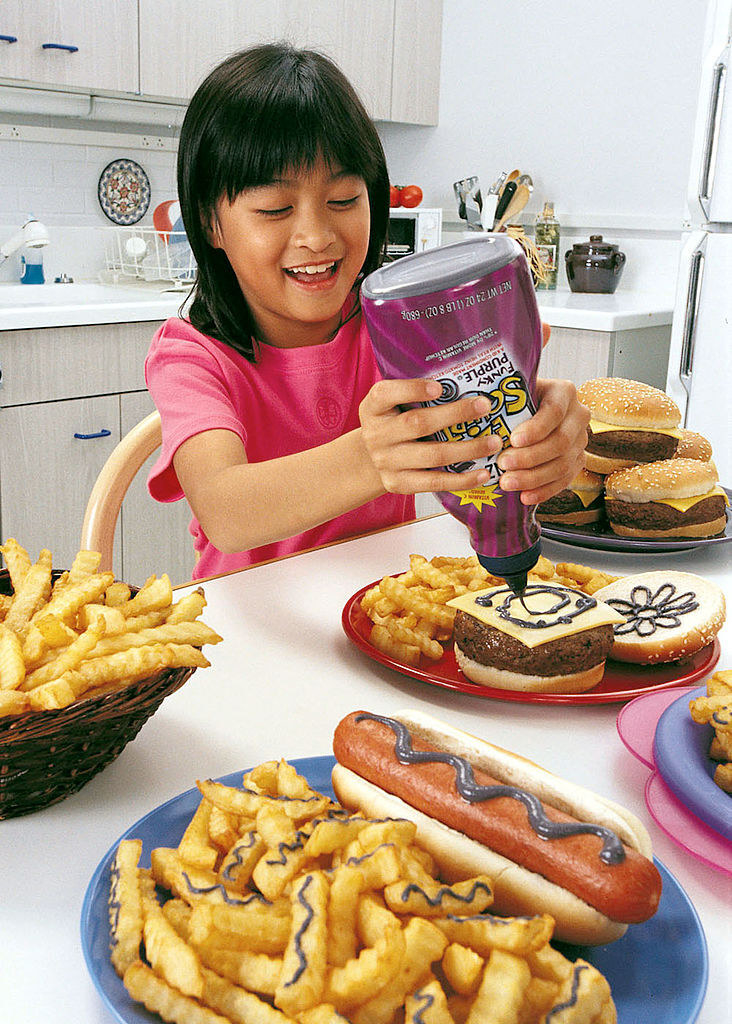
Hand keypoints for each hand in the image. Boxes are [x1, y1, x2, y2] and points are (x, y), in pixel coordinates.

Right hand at [359, 378, 502, 493]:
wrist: (370, 461)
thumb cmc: (393, 424)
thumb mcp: (391, 405)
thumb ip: (414, 393)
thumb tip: (463, 377)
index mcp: (373, 408)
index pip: (386, 394)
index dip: (413, 389)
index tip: (440, 387)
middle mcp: (376, 435)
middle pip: (418, 424)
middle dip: (455, 414)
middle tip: (485, 406)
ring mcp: (386, 462)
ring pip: (433, 455)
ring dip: (468, 449)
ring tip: (494, 442)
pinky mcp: (399, 484)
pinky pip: (434, 482)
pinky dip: (462, 480)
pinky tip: (484, 473)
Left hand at [496, 378, 589, 504]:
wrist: (526, 411)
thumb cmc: (514, 399)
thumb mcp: (511, 391)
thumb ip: (504, 398)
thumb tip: (477, 410)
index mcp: (564, 392)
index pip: (554, 411)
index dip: (536, 428)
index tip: (513, 439)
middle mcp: (578, 415)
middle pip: (560, 441)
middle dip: (530, 456)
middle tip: (503, 464)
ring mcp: (579, 440)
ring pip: (563, 464)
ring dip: (533, 477)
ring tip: (507, 483)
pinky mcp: (577, 461)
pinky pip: (564, 480)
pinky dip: (543, 490)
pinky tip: (524, 496)